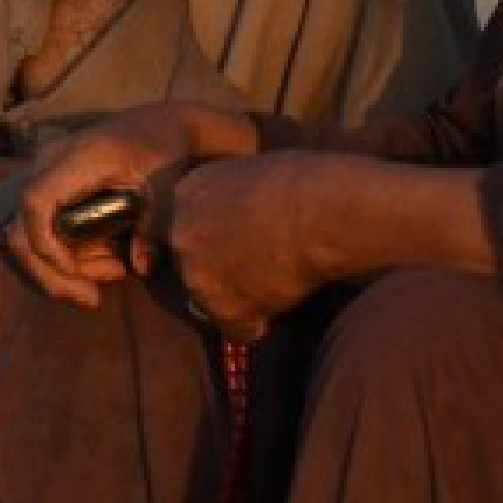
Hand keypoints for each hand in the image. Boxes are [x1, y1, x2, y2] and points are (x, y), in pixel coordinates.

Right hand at [4, 105, 197, 308]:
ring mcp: (47, 174)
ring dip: (61, 267)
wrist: (163, 123)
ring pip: (27, 233)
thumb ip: (153, 224)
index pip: (35, 203)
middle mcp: (50, 163)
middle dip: (49, 272)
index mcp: (77, 159)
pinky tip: (108, 262)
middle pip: (21, 228)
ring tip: (115, 274)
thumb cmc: (165, 148)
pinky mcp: (53, 187)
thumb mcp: (166, 186)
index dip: (44, 245)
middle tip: (91, 298)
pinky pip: (43, 227)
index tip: (76, 271)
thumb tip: (141, 268)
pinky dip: (67, 253)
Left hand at [167, 153, 329, 343]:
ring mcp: (197, 273)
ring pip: (211, 301)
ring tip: (278, 281)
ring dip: (240, 298)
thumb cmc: (304, 182)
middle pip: (193, 266)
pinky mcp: (222, 307)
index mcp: (188, 193)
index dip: (213, 241)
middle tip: (259, 267)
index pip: (186, 228)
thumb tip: (240, 215)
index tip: (237, 245)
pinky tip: (282, 299)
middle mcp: (181, 234)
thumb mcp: (250, 173)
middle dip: (221, 272)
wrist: (320, 212)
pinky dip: (257, 323)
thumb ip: (230, 198)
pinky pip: (236, 329)